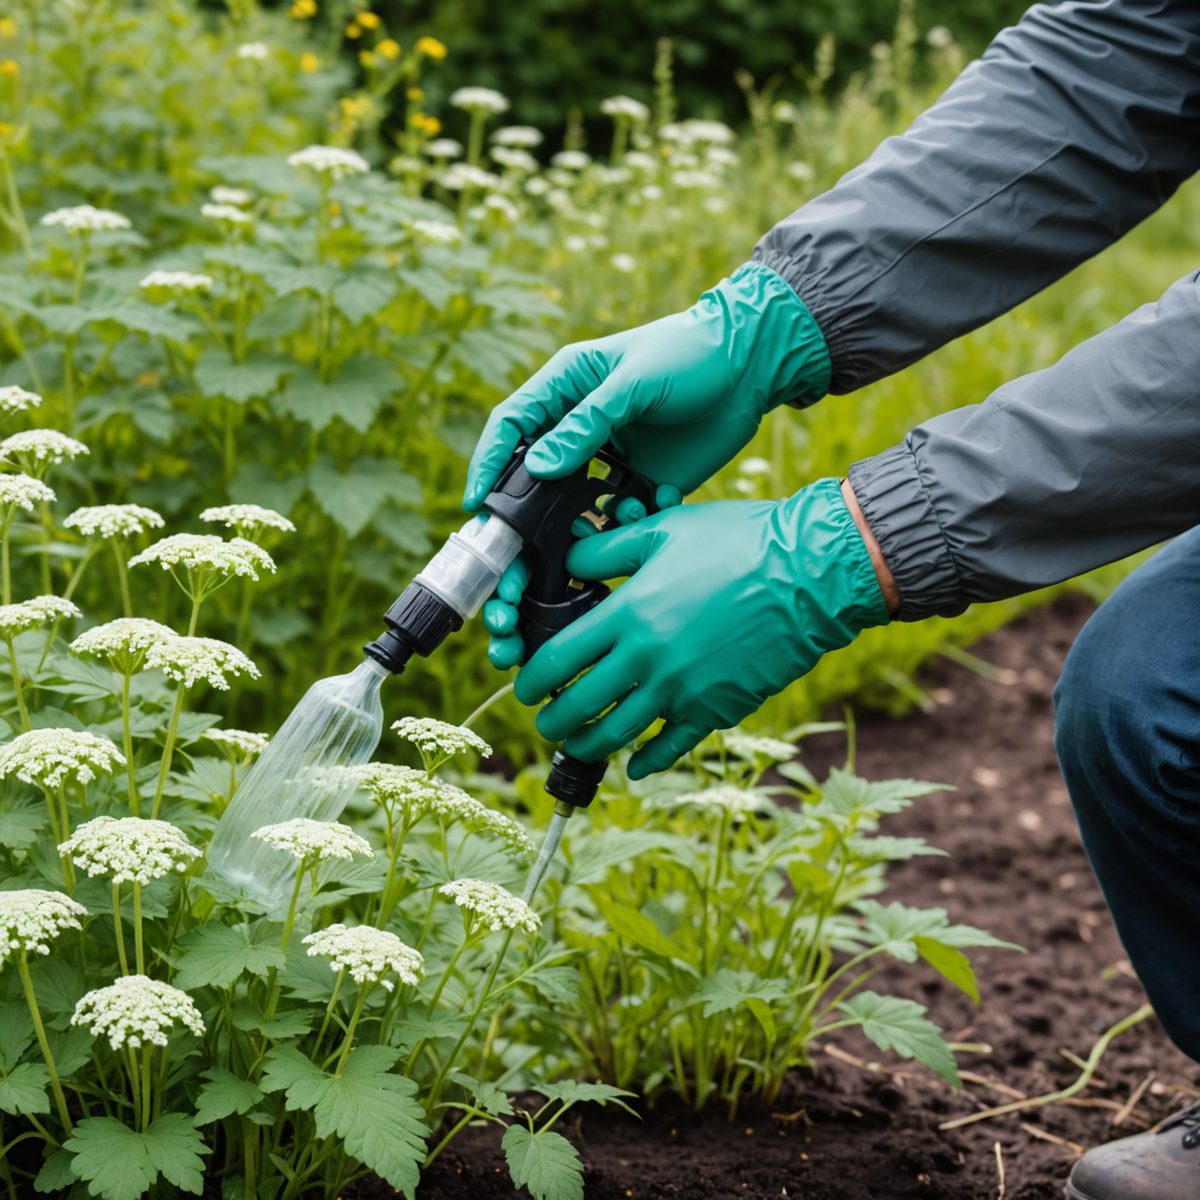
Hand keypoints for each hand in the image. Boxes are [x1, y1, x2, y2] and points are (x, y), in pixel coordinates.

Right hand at [463, 262, 829, 510]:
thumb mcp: (634, 382)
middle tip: (519, 555)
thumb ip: (587, 425)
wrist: (752, 365)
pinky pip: (619, 515)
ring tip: (594, 536)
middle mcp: (579, 427)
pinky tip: (651, 503)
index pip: (510, 427)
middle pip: (534, 479)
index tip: (476, 505)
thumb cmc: (689, 353)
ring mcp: (609, 458)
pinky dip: (627, 521)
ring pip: (574, 506)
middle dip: (525, 519)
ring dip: (579, 528)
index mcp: (564, 388)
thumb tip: (539, 470)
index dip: (488, 464)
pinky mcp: (642, 481)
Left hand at [512, 479, 889, 778]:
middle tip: (545, 721)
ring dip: (588, 745)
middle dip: (552, 720)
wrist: (811, 573)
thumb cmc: (739, 542)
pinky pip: (672, 747)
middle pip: (579, 707)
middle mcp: (648, 659)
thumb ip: (607, 550)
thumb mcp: (664, 530)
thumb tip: (569, 559)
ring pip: (617, 735)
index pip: (556, 660)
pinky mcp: (717, 708)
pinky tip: (636, 765)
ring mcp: (682, 690)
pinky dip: (648, 761)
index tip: (525, 685)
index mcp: (629, 614)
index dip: (530, 678)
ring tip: (577, 744)